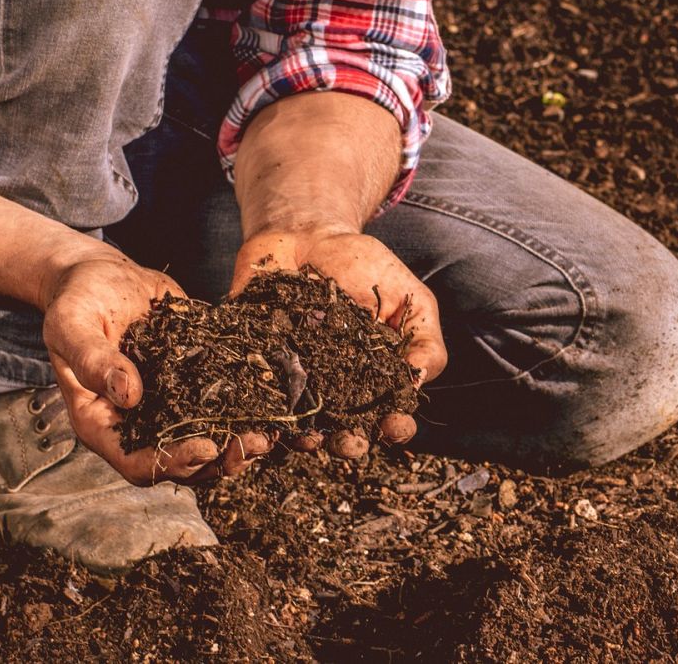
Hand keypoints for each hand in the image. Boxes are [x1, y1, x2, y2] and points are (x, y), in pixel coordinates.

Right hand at [42, 254, 272, 483]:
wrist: (102, 276)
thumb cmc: (78, 301)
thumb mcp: (72, 324)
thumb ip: (93, 359)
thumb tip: (128, 394)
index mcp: (102, 422)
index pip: (137, 462)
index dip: (173, 461)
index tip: (207, 447)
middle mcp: (138, 423)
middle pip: (181, 463)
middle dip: (220, 460)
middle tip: (256, 443)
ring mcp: (169, 406)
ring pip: (209, 442)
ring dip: (241, 443)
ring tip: (272, 433)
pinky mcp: (195, 382)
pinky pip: (223, 405)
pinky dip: (251, 409)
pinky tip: (281, 403)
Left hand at [231, 229, 445, 455]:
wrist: (306, 234)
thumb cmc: (364, 267)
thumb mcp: (409, 297)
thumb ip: (422, 339)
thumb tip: (419, 381)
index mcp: (376, 379)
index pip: (390, 415)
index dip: (395, 427)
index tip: (395, 426)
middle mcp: (335, 389)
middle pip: (344, 431)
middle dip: (349, 444)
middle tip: (349, 441)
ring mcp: (294, 381)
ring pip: (298, 425)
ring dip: (304, 439)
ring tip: (307, 437)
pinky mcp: (256, 366)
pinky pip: (255, 395)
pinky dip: (257, 409)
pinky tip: (263, 416)